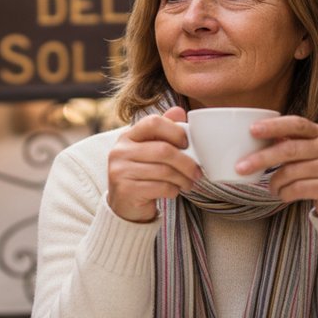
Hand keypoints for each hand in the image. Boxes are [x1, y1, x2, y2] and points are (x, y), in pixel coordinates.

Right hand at [107, 107, 201, 222]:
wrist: (125, 205)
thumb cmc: (142, 175)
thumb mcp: (150, 150)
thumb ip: (164, 131)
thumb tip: (179, 111)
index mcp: (128, 136)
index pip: (153, 122)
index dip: (175, 131)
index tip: (186, 144)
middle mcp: (120, 151)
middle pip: (163, 150)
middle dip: (186, 162)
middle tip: (197, 172)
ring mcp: (120, 171)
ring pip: (164, 171)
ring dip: (183, 179)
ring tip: (188, 183)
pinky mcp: (126, 190)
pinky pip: (160, 187)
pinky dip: (173, 190)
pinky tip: (174, 191)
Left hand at [235, 116, 317, 217]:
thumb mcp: (311, 152)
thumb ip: (291, 143)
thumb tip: (254, 137)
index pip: (297, 124)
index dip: (274, 126)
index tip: (252, 130)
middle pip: (289, 149)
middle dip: (262, 158)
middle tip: (240, 167)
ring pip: (290, 172)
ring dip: (274, 183)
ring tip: (272, 187)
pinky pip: (297, 189)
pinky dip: (284, 194)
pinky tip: (283, 195)